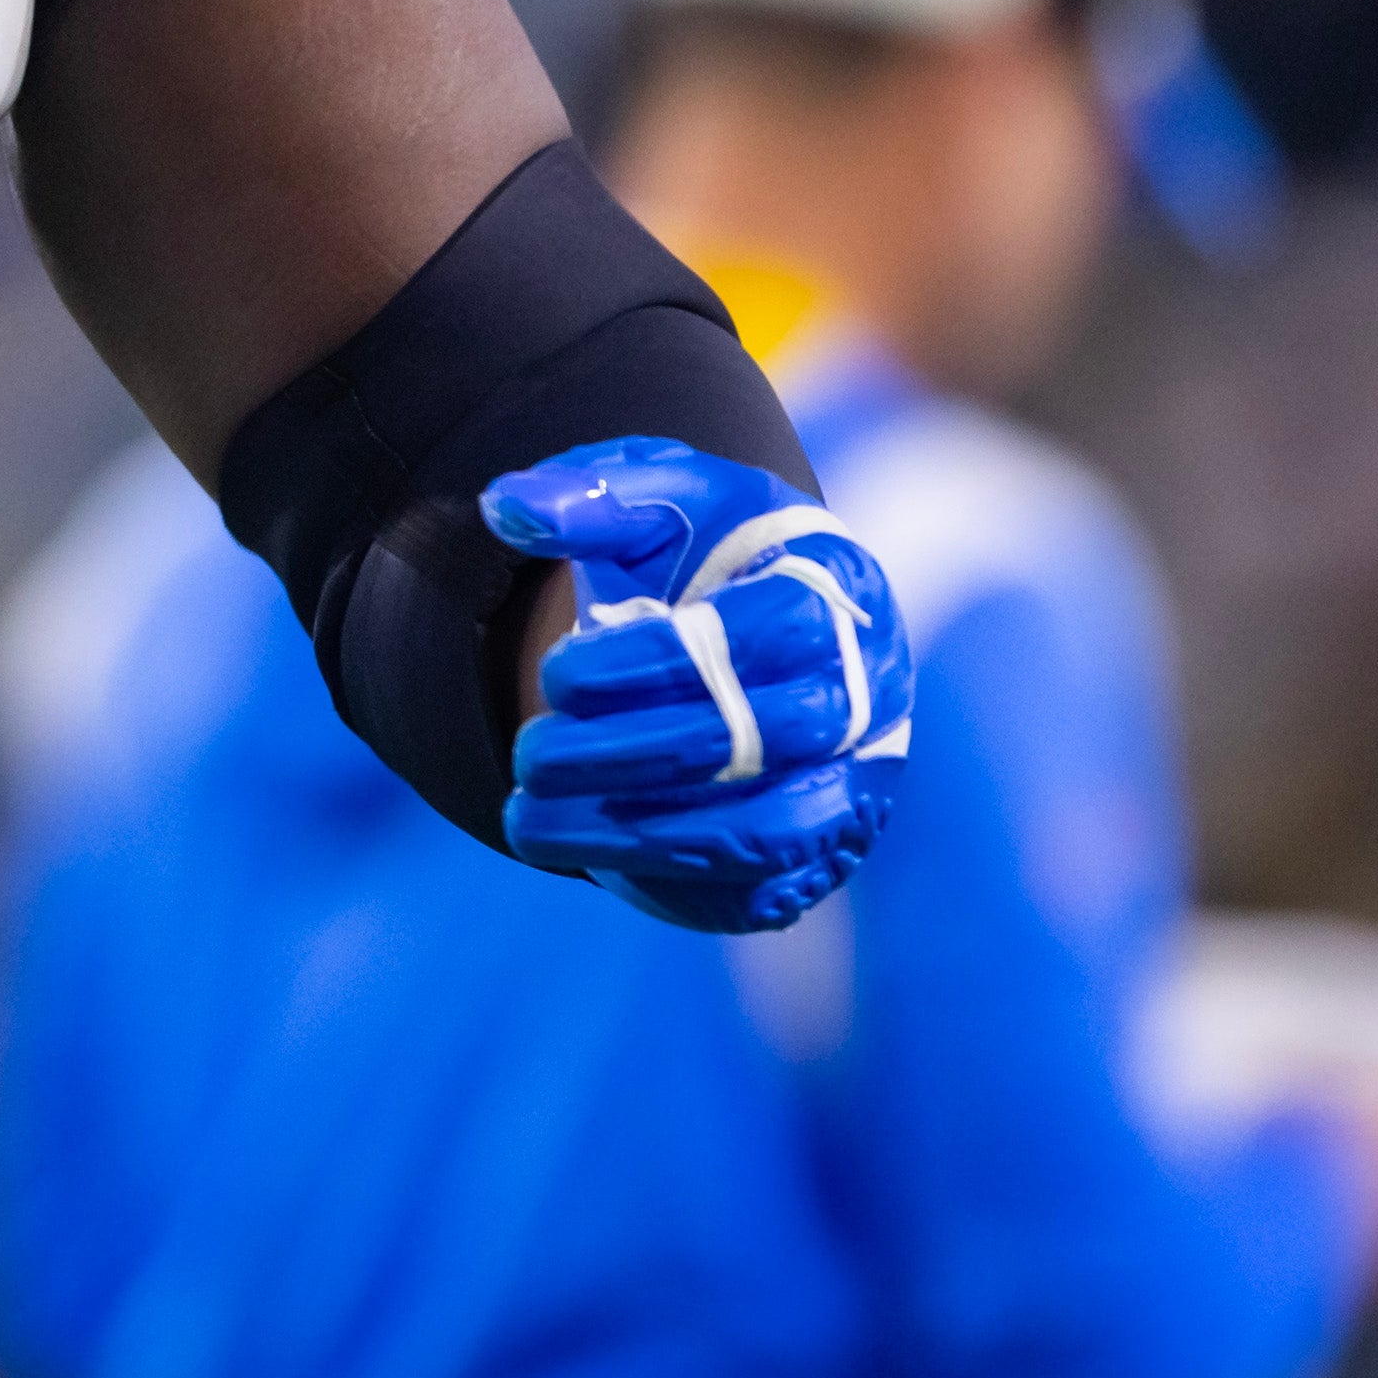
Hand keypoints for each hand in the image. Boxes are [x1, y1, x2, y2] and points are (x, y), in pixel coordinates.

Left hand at [486, 436, 912, 934]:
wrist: (749, 632)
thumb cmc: (707, 557)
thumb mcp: (662, 503)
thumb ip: (596, 494)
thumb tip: (507, 507)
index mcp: (842, 587)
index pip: (775, 633)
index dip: (661, 660)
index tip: (556, 671)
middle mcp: (871, 693)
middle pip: (768, 737)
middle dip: (632, 752)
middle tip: (529, 754)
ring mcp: (856, 782)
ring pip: (764, 828)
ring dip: (634, 832)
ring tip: (524, 822)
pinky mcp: (822, 854)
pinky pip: (756, 884)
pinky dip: (662, 874)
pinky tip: (576, 850)